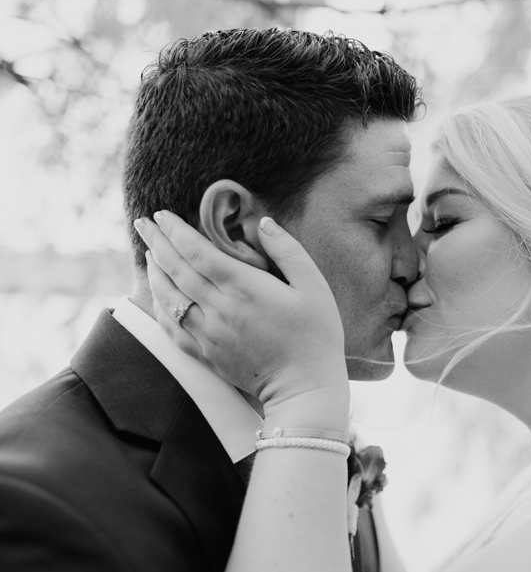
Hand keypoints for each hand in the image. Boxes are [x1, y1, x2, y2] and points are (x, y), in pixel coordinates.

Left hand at [134, 211, 348, 426]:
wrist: (305, 387)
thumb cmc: (317, 334)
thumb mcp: (314, 286)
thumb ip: (288, 251)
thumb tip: (263, 223)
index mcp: (245, 288)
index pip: (198, 252)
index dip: (176, 232)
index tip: (162, 214)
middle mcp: (220, 309)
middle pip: (177, 270)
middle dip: (157, 243)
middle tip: (142, 222)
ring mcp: (209, 334)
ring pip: (169, 298)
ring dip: (155, 273)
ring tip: (149, 253)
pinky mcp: (206, 355)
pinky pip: (171, 328)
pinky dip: (159, 307)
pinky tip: (157, 296)